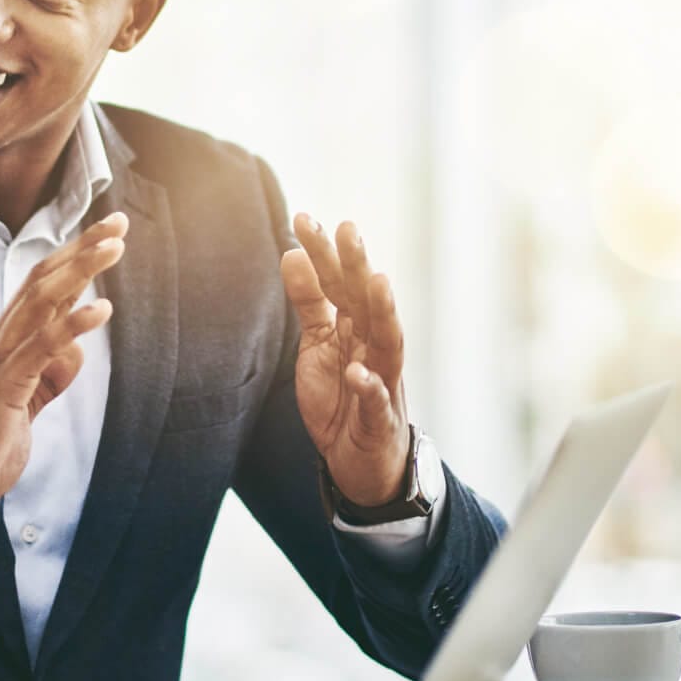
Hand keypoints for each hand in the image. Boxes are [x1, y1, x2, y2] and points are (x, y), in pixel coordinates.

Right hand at [0, 212, 127, 538]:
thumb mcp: (23, 405)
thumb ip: (47, 377)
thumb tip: (73, 354)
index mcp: (4, 343)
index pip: (41, 287)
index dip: (74, 257)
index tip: (108, 234)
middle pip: (42, 281)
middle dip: (82, 249)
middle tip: (118, 222)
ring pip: (40, 302)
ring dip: (79, 271)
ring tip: (114, 247)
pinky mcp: (2, 389)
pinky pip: (40, 349)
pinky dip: (72, 325)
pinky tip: (101, 309)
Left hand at [281, 214, 411, 506]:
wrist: (360, 462)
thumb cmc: (341, 398)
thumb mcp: (318, 345)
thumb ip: (309, 303)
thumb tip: (292, 255)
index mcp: (357, 327)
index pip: (340, 283)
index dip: (324, 253)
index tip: (304, 218)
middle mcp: (374, 346)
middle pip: (368, 301)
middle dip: (358, 265)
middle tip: (347, 228)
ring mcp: (382, 381)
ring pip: (388, 342)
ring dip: (383, 311)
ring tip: (375, 282)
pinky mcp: (379, 419)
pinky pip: (376, 400)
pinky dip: (369, 386)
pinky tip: (358, 372)